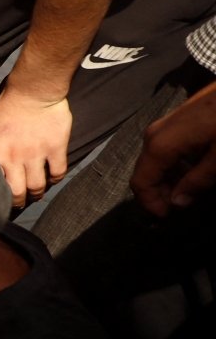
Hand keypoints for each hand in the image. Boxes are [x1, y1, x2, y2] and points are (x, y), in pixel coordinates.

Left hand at [0, 92, 72, 207]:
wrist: (32, 92)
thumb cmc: (3, 107)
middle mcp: (14, 158)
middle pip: (19, 193)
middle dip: (19, 202)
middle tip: (19, 203)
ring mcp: (36, 154)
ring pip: (38, 186)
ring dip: (37, 193)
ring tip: (35, 194)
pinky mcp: (55, 148)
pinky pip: (58, 173)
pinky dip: (55, 180)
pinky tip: (51, 179)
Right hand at [131, 83, 215, 215]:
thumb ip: (197, 182)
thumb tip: (177, 202)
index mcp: (159, 146)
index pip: (141, 182)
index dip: (150, 204)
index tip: (167, 218)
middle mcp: (153, 135)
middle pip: (145, 172)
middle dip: (158, 193)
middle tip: (179, 207)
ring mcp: (163, 125)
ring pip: (155, 160)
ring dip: (168, 179)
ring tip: (190, 190)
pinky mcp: (176, 120)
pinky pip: (165, 148)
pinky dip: (174, 165)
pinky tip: (194, 169)